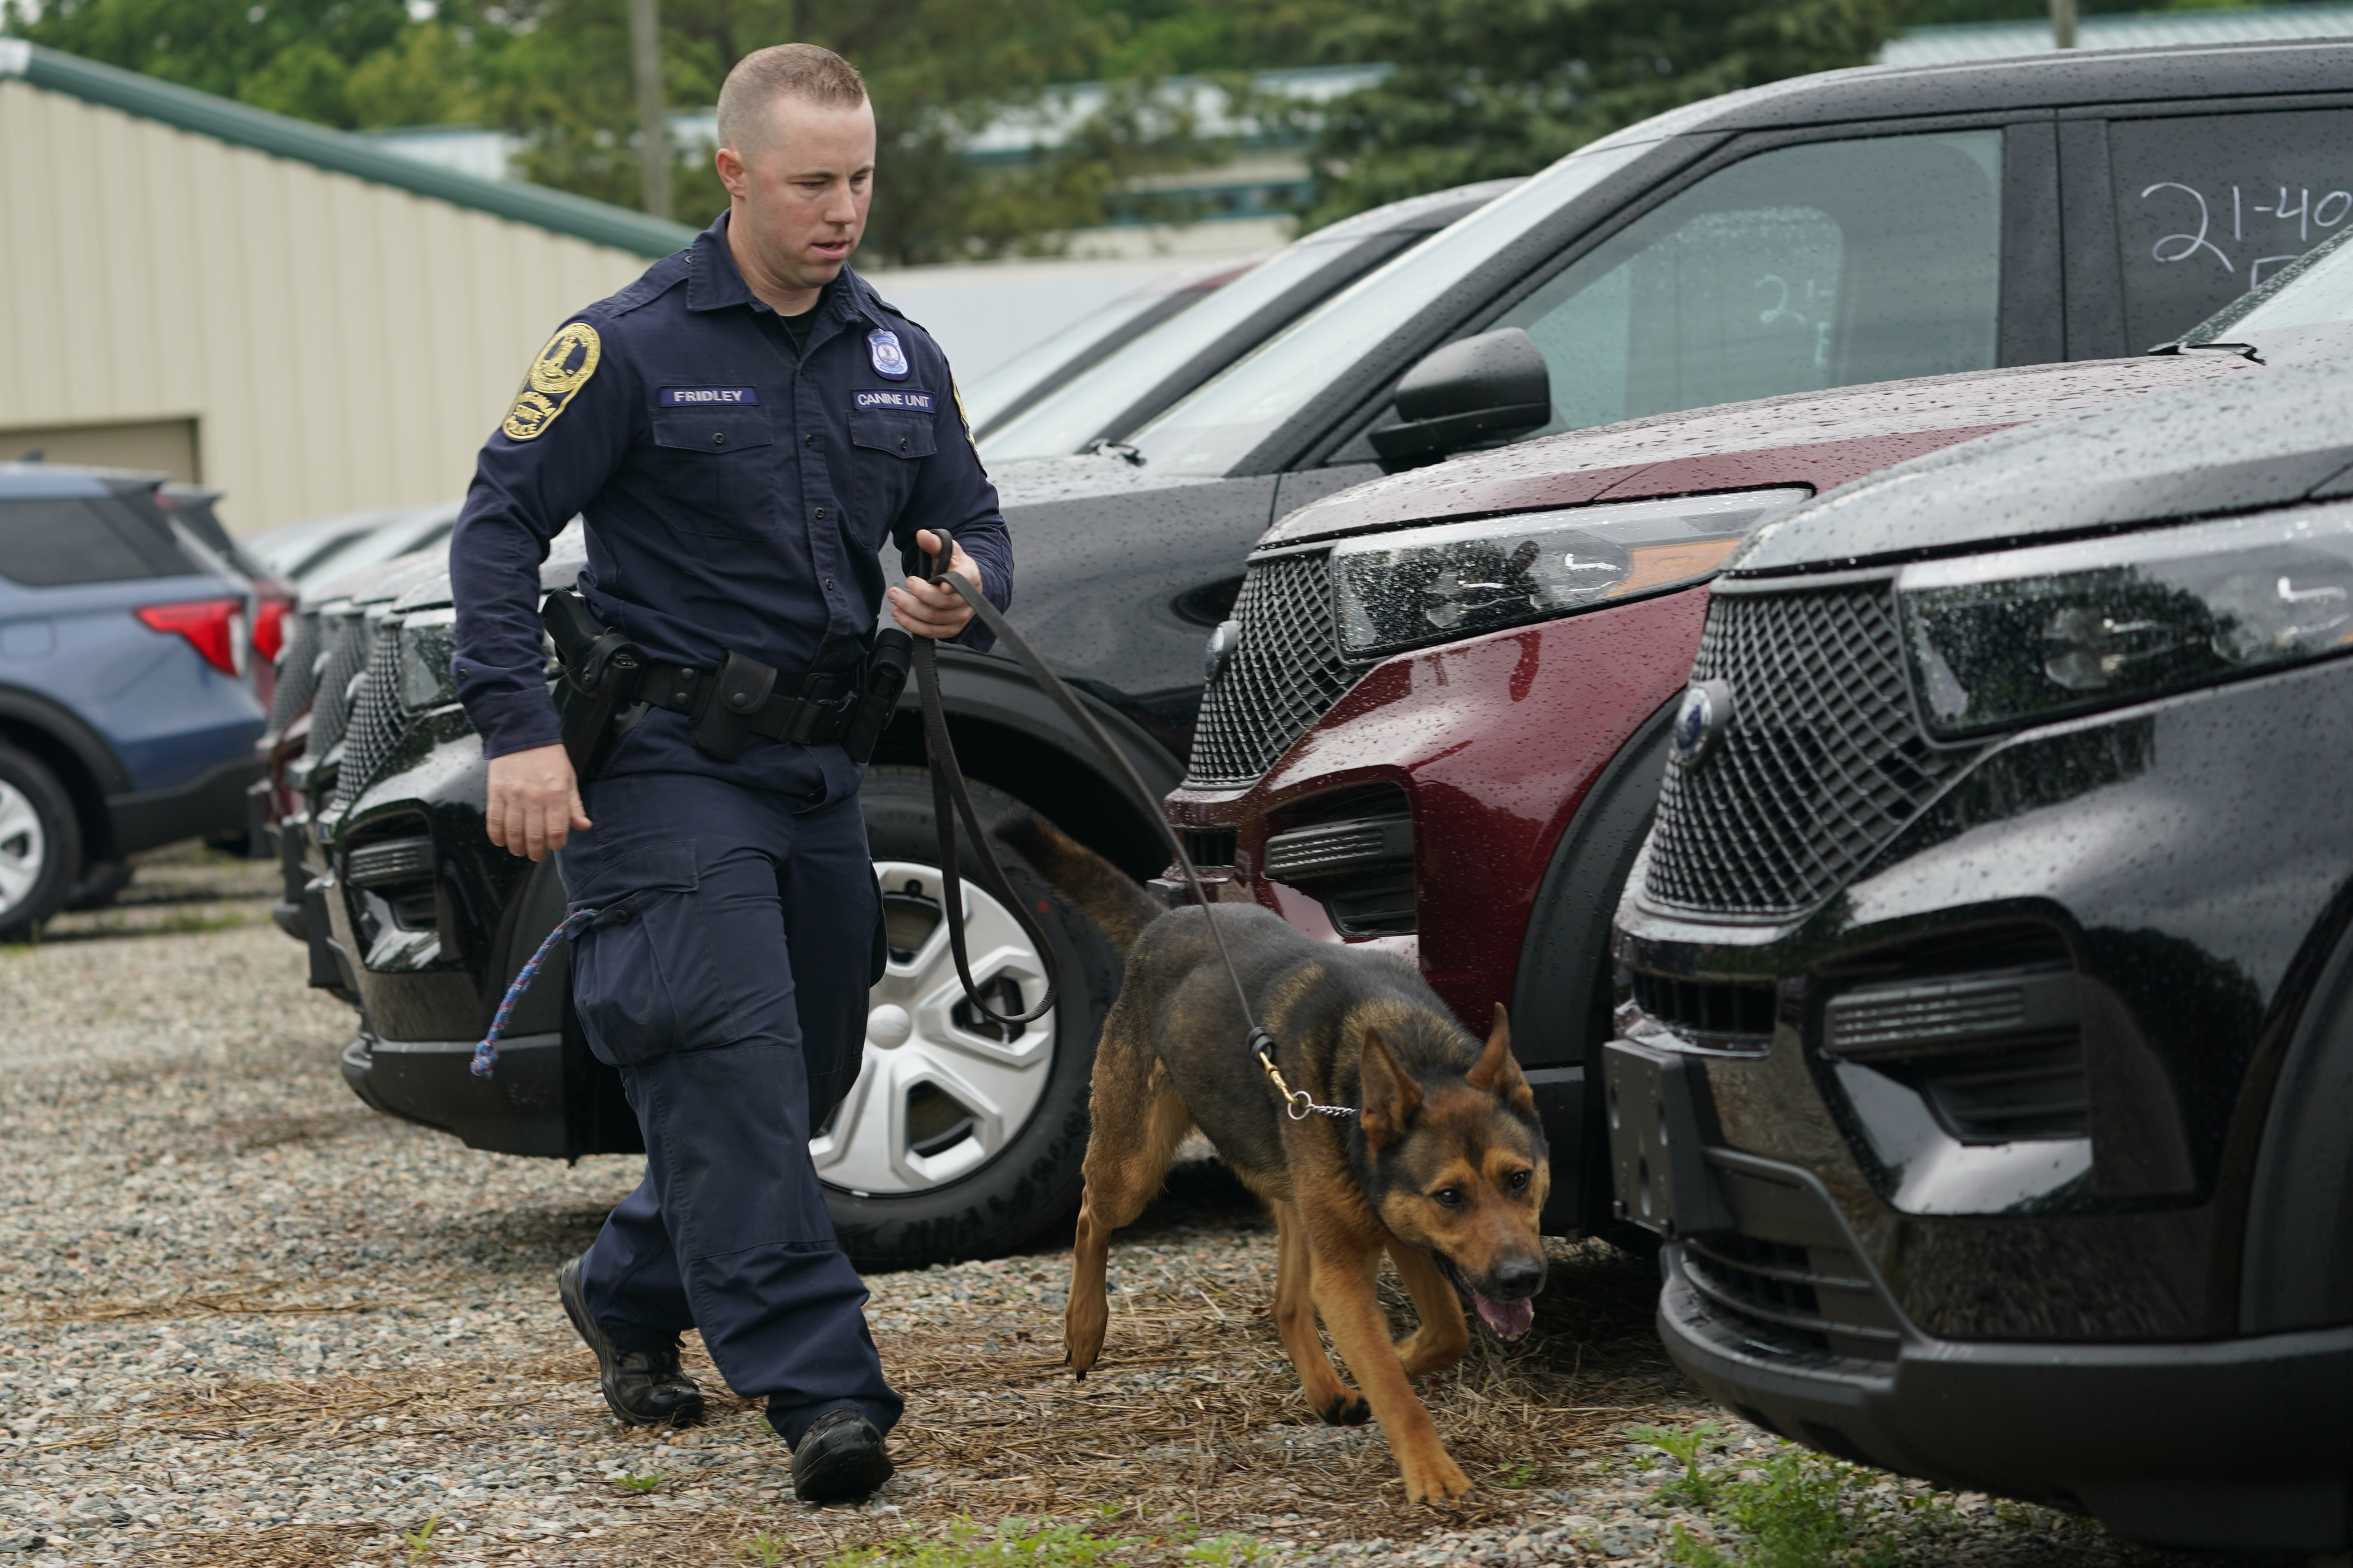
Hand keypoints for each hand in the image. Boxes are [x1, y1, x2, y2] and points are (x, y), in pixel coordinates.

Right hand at [486, 743, 589, 860]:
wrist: (523, 734)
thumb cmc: (548, 758)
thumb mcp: (569, 779)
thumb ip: (574, 806)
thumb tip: (584, 826)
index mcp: (556, 794)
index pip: (557, 831)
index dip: (557, 845)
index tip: (555, 846)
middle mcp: (534, 797)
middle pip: (534, 837)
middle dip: (536, 852)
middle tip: (537, 855)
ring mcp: (513, 795)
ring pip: (513, 832)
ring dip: (516, 847)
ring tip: (520, 850)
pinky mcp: (495, 792)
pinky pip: (494, 821)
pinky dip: (497, 836)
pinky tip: (502, 841)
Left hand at [886, 528, 980, 638]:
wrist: (965, 585)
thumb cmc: (954, 566)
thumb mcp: (947, 551)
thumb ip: (935, 543)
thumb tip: (922, 534)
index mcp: (969, 576)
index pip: (964, 581)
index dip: (953, 584)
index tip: (941, 584)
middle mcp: (968, 600)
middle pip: (942, 602)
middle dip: (917, 595)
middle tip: (895, 588)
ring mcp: (960, 617)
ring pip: (933, 618)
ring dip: (909, 610)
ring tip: (894, 597)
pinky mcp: (951, 629)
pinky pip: (931, 632)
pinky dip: (912, 624)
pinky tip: (899, 614)